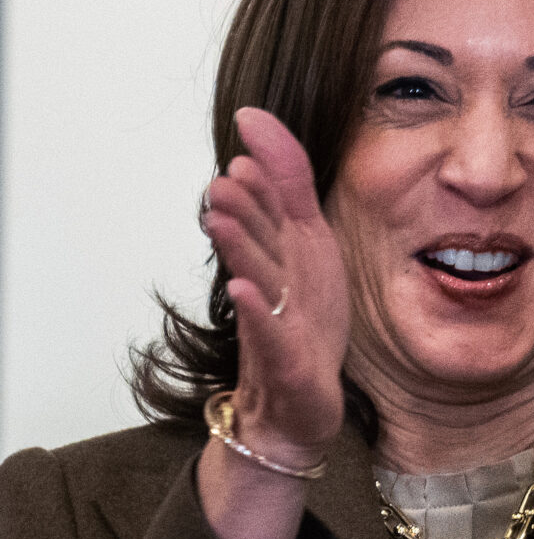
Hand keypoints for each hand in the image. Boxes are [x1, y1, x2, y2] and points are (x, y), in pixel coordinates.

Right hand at [202, 108, 349, 464]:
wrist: (298, 407)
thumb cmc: (304, 326)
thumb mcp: (309, 253)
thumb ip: (289, 198)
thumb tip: (257, 148)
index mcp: (287, 255)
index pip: (274, 206)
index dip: (266, 169)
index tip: (248, 131)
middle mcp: (276, 284)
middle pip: (259, 239)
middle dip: (242, 206)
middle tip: (222, 176)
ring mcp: (277, 322)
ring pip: (257, 278)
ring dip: (239, 247)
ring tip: (219, 216)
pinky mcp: (284, 362)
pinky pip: (268, 333)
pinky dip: (256, 312)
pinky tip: (244, 292)